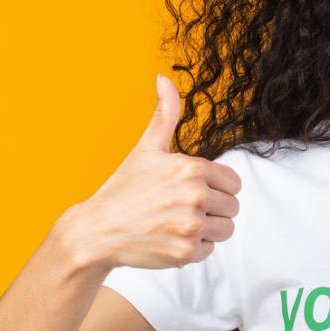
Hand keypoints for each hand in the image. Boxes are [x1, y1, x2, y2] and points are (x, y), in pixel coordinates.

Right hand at [58, 74, 241, 270]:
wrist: (96, 230)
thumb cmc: (123, 189)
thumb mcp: (147, 148)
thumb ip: (165, 114)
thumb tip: (163, 78)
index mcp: (192, 169)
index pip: (233, 182)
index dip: (215, 187)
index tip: (191, 190)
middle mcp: (195, 197)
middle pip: (232, 206)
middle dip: (212, 208)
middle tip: (179, 208)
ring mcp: (191, 226)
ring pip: (225, 229)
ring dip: (206, 229)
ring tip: (176, 223)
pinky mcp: (186, 252)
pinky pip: (210, 250)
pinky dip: (193, 248)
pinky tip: (169, 238)